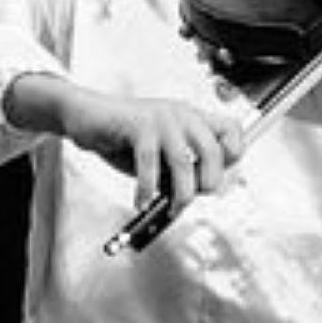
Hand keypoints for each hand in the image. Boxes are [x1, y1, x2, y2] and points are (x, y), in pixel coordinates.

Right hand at [11, 75, 244, 218]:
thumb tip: (194, 197)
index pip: (233, 131)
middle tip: (191, 200)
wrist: (87, 117)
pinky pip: (150, 162)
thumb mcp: (161, 156)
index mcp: (194, 118)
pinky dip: (146, 187)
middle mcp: (183, 114)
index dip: (230, 158)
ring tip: (170, 208)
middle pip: (214, 151)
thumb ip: (180, 171)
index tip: (212, 177)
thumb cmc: (125, 138)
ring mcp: (162, 117)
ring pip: (184, 161)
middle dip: (207, 183)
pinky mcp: (139, 124)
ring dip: (179, 193)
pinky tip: (140, 200)